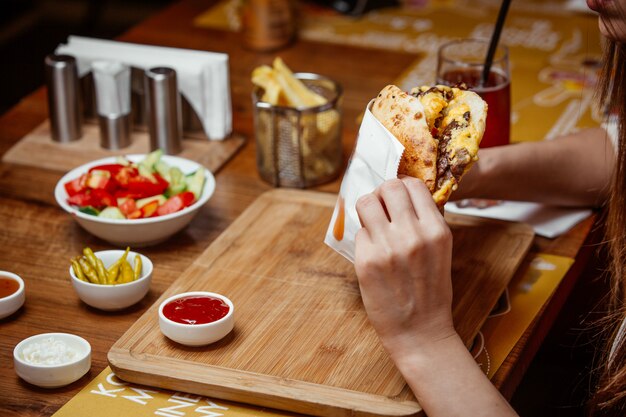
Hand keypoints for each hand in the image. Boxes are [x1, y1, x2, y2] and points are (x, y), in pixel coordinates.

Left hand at [354, 177, 455, 361]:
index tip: (398, 198)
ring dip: (368, 209)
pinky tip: (373, 252)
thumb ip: (425, 222)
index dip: (402, 187)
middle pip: (388, 187)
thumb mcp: (441, 251)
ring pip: (366, 202)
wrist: (419, 331)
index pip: (413, 185)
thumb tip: (402, 194)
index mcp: (437, 230)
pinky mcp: (366, 260)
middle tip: (382, 207)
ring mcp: (387, 247)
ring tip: (373, 224)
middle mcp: (413, 234)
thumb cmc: (430, 291)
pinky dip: (364, 237)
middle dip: (382, 193)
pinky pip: (359, 232)